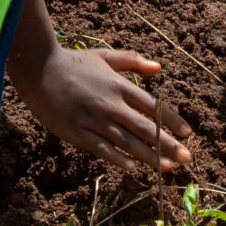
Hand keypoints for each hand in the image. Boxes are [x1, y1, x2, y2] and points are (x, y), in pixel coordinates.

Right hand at [13, 45, 192, 176]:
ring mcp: (93, 119)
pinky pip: (100, 148)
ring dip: (149, 156)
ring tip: (167, 169)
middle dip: (168, 145)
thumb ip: (132, 61)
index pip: (152, 106)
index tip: (188, 133)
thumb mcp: (104, 56)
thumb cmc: (73, 62)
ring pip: (126, 142)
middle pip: (144, 128)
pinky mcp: (76, 132)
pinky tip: (132, 168)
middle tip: (187, 159)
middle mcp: (110, 104)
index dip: (171, 120)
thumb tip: (159, 67)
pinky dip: (117, 158)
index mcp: (119, 86)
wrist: (38, 69)